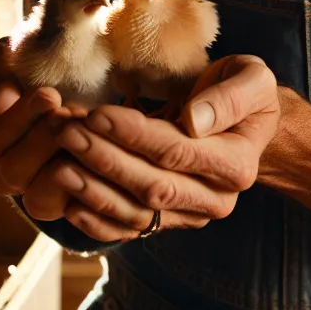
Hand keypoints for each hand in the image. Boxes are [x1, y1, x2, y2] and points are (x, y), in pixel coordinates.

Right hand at [0, 38, 83, 220]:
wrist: (99, 74)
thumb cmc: (49, 62)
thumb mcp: (18, 53)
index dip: (16, 120)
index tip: (51, 95)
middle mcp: (5, 168)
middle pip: (9, 173)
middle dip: (42, 142)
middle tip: (73, 114)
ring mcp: (36, 190)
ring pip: (37, 199)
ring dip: (64, 166)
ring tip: (89, 135)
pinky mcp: (68, 202)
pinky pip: (71, 209)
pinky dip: (87, 185)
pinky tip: (104, 155)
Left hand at [52, 54, 281, 242]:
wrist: (247, 126)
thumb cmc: (245, 93)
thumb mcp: (251, 80)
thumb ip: (229, 98)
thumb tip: (193, 121)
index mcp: (237, 164)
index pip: (177, 152)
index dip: (134, 135)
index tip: (96, 114)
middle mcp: (215, 199)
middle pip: (152, 186)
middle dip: (105, 160)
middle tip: (65, 133)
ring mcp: (190, 216)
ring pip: (137, 212)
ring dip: (94, 191)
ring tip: (58, 164)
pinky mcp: (169, 221)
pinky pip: (130, 230)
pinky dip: (97, 223)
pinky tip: (69, 204)